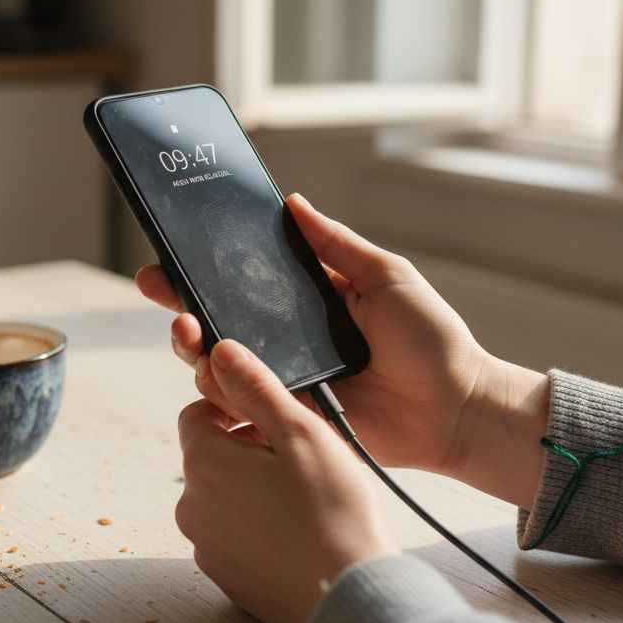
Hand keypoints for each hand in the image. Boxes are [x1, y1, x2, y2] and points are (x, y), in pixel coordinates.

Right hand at [139, 193, 547, 506]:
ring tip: (197, 339)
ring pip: (218, 369)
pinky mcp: (289, 421)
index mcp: (303, 304)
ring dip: (198, 352)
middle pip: (216, 327)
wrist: (455, 407)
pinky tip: (217, 382)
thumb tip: (293, 202)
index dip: (199, 273)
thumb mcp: (385, 277)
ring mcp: (284, 385)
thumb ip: (337, 243)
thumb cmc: (431, 341)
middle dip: (182, 312)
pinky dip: (224, 397)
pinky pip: (244, 411)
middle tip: (170, 302)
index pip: (238, 284)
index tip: (167, 258)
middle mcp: (285, 344)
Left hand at [176, 339, 396, 622]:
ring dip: (251, 490)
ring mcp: (205, 547)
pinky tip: (299, 534)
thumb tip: (219, 351)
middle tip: (300, 462)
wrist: (350, 598)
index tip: (275, 424)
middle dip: (246, 451)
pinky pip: (234, 537)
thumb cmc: (334, 512)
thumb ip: (256, 388)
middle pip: (209, 457)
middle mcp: (191, 506)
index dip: (235, 410)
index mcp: (203, 463)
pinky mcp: (226, 578)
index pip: (197, 414)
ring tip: (304, 501)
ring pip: (222, 498)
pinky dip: (258, 529)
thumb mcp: (303, 434)